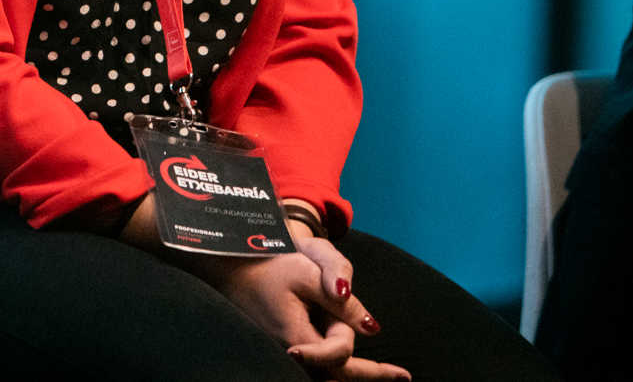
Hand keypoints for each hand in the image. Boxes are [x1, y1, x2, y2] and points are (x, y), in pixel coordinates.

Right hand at [199, 224, 408, 380]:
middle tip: (404, 378)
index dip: (363, 352)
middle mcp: (290, 352)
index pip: (340, 354)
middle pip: (337, 374)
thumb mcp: (307, 272)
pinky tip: (353, 363)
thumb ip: (342, 301)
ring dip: (355, 370)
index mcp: (295, 338)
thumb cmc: (266, 263)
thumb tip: (373, 328)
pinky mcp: (284, 344)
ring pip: (327, 370)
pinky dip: (337, 361)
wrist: (228, 262)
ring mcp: (285, 350)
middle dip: (371, 375)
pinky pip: (317, 362)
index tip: (401, 372)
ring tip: (388, 375)